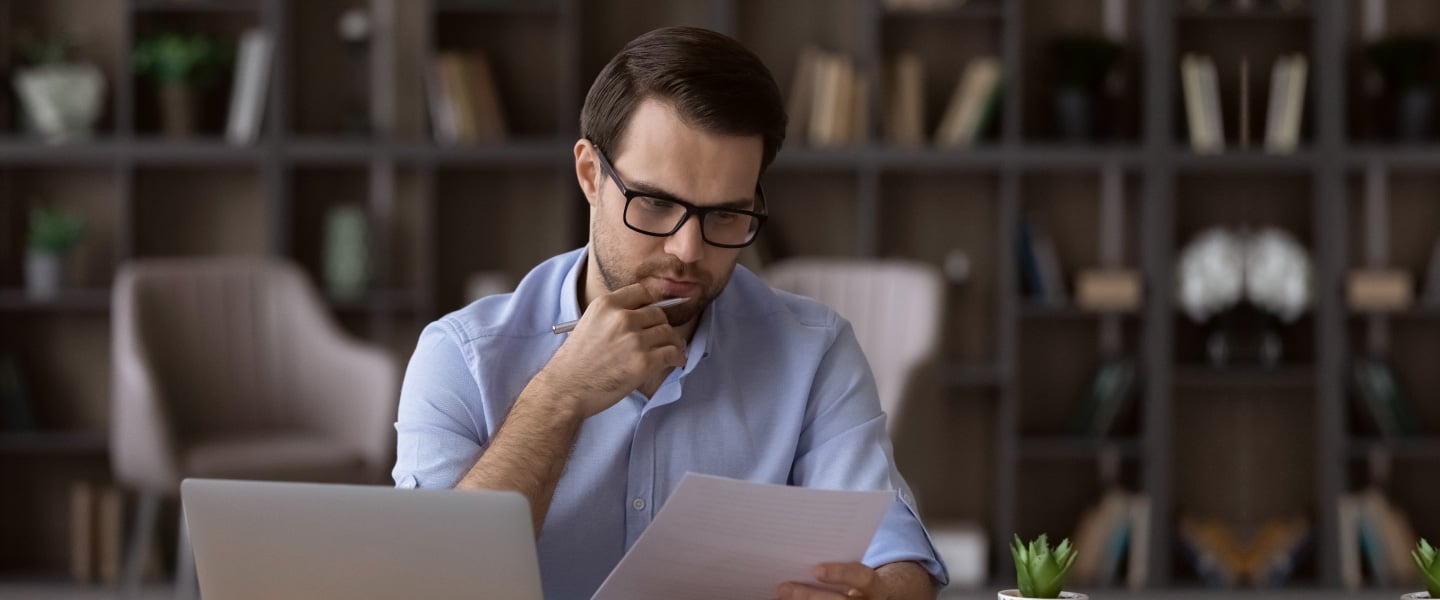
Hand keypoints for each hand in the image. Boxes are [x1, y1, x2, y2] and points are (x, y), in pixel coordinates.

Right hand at [533, 283, 686, 417]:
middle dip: (662, 326)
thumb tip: (643, 316)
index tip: (653, 316)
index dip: (650, 304)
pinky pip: (673, 353)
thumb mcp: (589, 324)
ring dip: (673, 343)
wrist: (566, 389)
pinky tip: (676, 361)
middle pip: (658, 313)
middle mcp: (622, 317)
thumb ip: (613, 316)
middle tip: (663, 338)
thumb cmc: (575, 362)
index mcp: (606, 304)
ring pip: (669, 333)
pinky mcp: (644, 361)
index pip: (642, 292)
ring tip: (672, 351)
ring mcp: (634, 339)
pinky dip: (678, 357)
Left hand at [777, 562, 879, 599]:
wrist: (870, 598)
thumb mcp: (854, 568)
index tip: (817, 569)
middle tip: (784, 589)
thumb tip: (801, 547)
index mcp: (874, 586)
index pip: (863, 578)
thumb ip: (836, 559)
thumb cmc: (855, 578)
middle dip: (810, 596)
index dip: (841, 573)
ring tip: (779, 597)